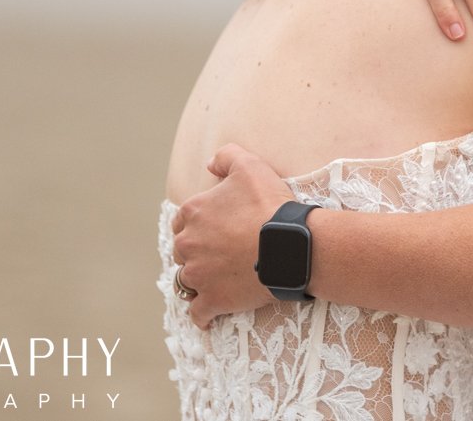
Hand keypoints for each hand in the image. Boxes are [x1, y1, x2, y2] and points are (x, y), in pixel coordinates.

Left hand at [170, 144, 296, 328]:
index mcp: (193, 213)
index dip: (197, 225)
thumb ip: (226, 157)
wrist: (290, 244)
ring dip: (197, 282)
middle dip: (196, 253)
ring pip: (186, 282)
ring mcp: (198, 275)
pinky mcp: (212, 300)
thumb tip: (209, 164)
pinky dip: (202, 315)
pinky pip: (198, 313)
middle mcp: (188, 245)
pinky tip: (209, 316)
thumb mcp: (250, 166)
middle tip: (218, 255)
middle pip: (182, 252)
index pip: (182, 221)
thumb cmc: (270, 205)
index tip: (214, 230)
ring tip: (216, 282)